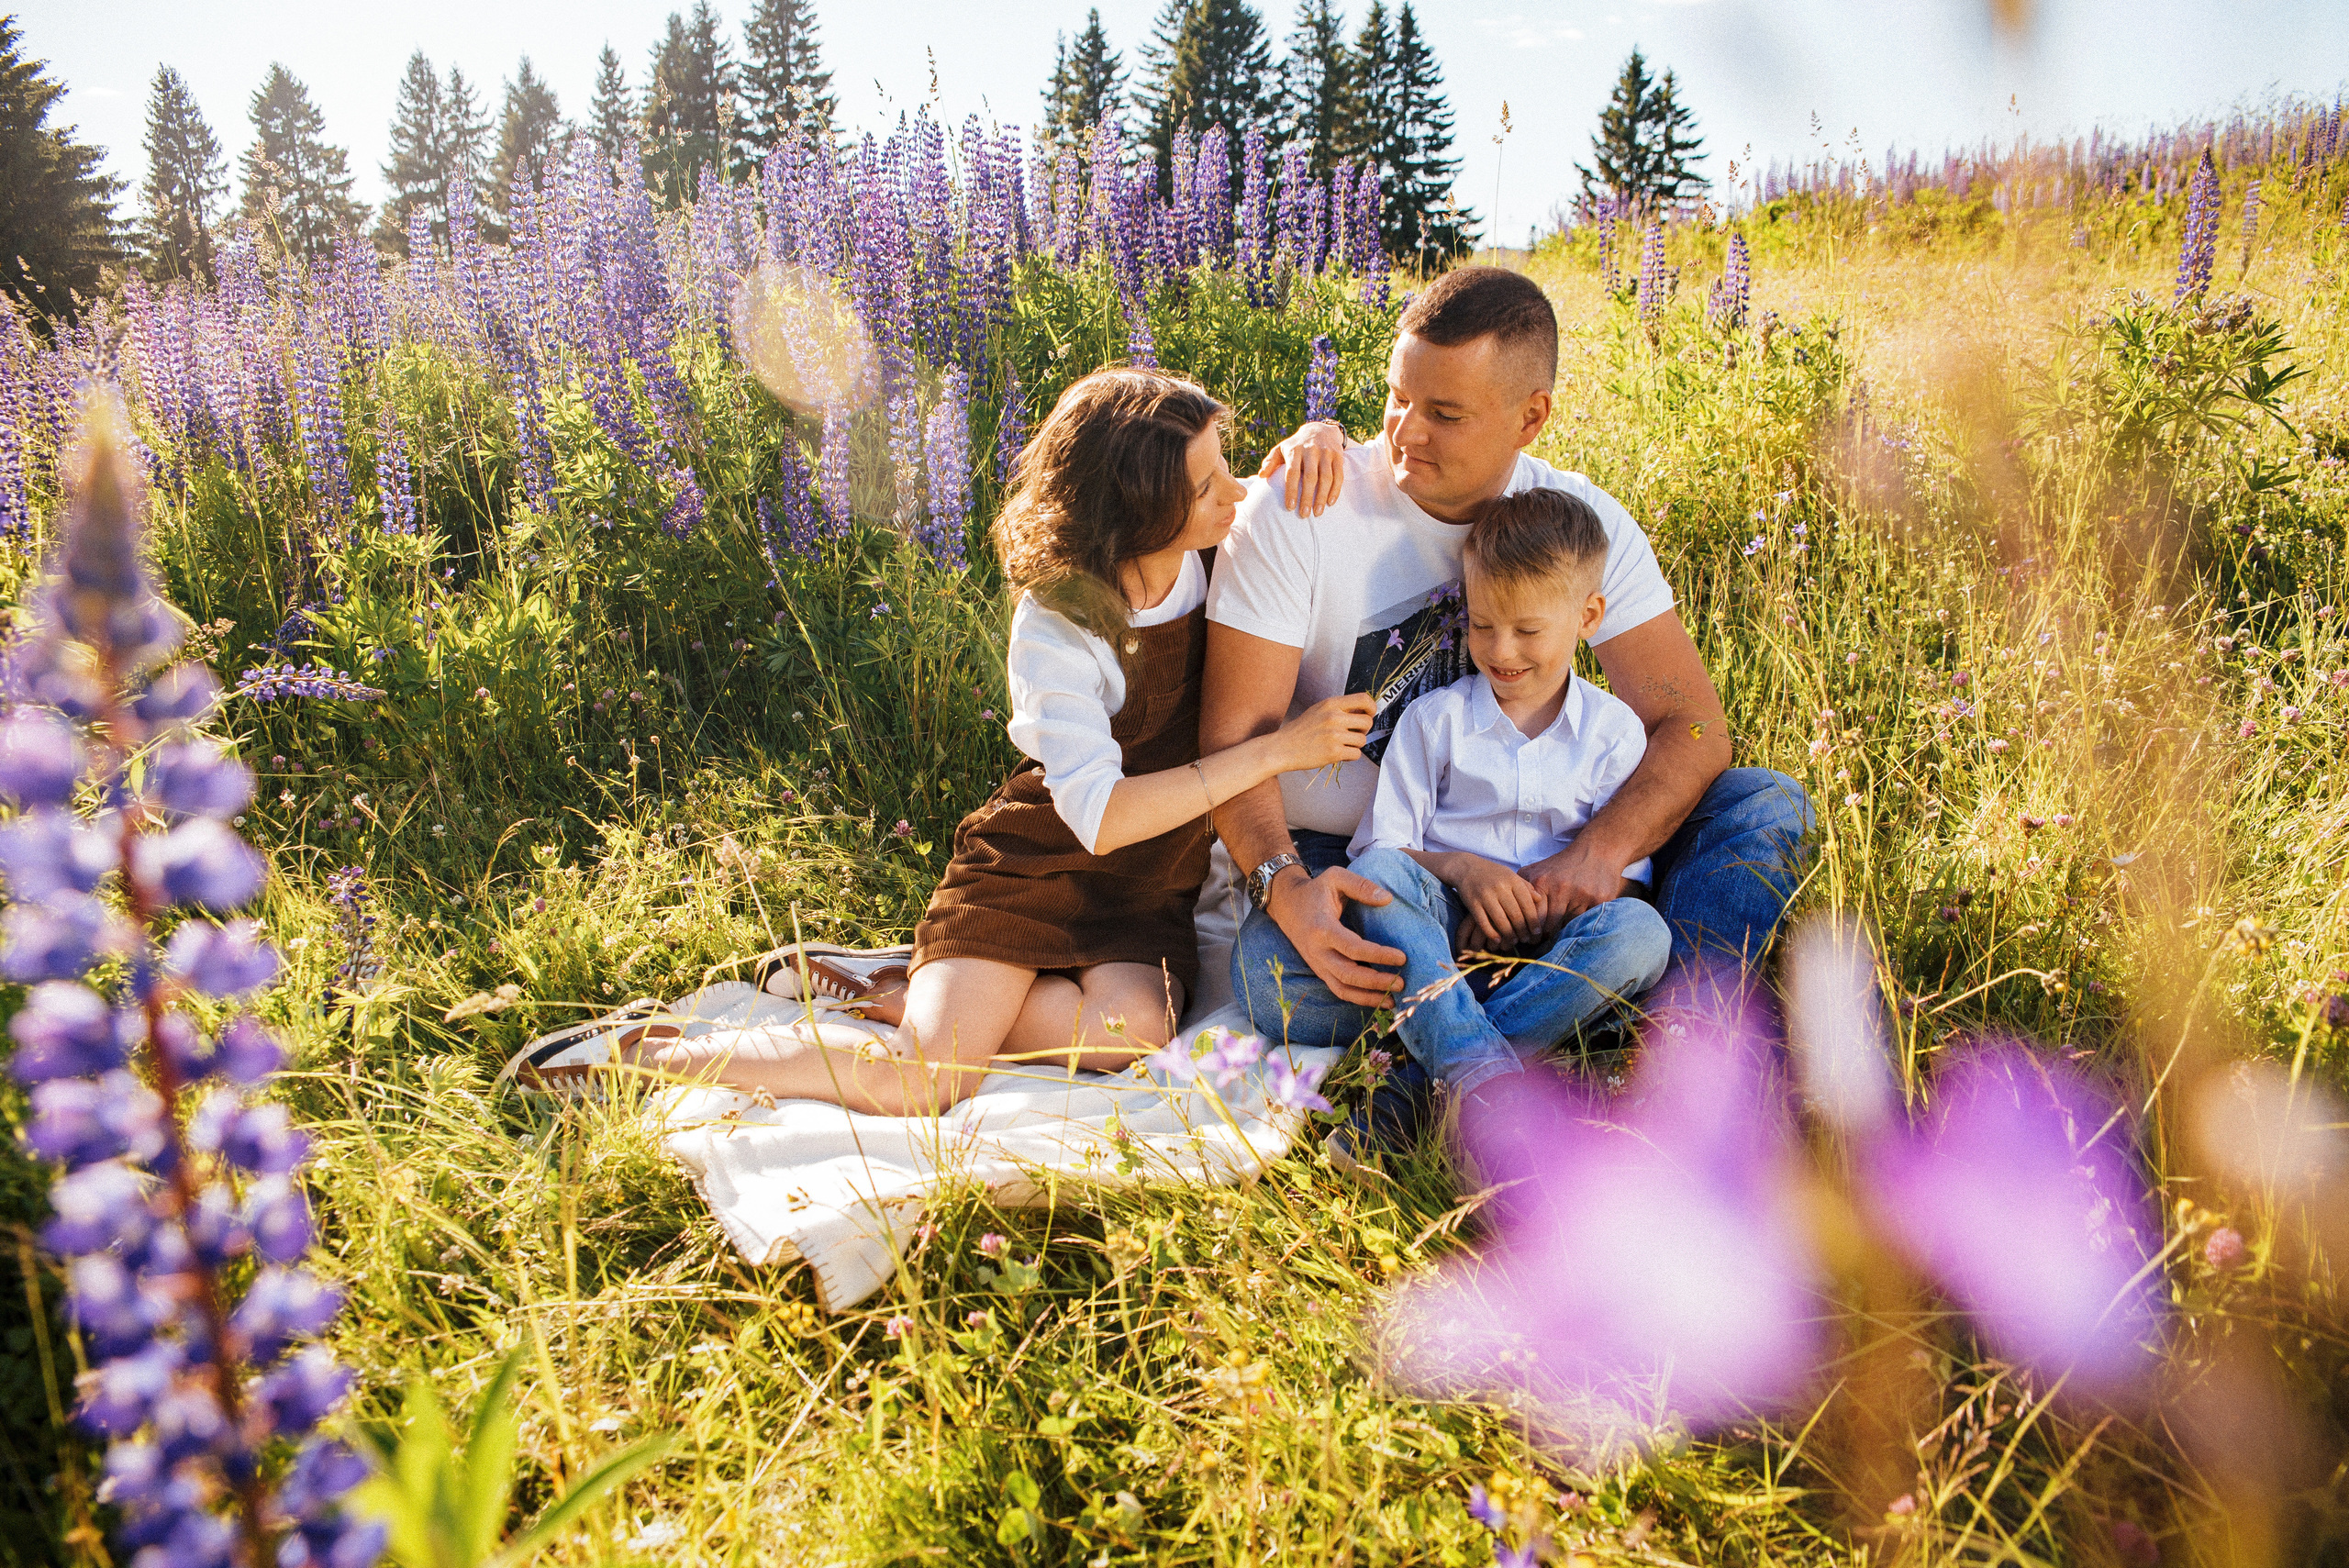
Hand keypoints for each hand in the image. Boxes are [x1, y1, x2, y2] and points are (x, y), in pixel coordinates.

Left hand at [1256, 420, 1347, 516]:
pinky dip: (1335, 490)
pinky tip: (1330, 502)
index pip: (1292, 472)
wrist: (1319, 430)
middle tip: (1304, 514)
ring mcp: (1326, 453)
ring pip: (1326, 477)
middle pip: (1310, 477)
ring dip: (1322, 496)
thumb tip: (1261, 476)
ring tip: (1317, 513)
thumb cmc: (1295, 446)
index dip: (1291, 490)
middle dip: (1307, 497)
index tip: (1290, 507)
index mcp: (1294, 450)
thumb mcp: (1280, 449)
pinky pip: (1338, 475)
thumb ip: (1270, 462)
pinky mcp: (1338, 456)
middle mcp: (1311, 450)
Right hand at [1266, 865, 1403, 1008]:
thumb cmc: (1315, 890)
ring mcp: (1316, 963)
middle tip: (1402, 982)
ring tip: (1393, 1000)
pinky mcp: (1318, 970)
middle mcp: (1317, 951)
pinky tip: (1377, 999)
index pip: (1353, 948)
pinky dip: (1357, 998)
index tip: (1402, 957)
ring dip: (1368, 997)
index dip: (1378, 955)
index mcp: (1322, 929)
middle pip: (1348, 975)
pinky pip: (1338, 989)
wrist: (1285, 904)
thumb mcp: (1335, 877)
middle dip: (1376, 982)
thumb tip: (1387, 899)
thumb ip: (1361, 885)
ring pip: (1342, 989)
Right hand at [1271, 692, 1372, 771]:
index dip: (1372, 707)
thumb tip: (1363, 711)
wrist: (1282, 748)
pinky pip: (1356, 754)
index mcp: (1331, 704)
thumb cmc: (1301, 730)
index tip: (1369, 714)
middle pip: (1367, 721)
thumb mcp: (1318, 710)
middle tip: (1354, 734)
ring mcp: (1335, 735)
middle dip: (1364, 730)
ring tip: (1342, 745)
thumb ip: (1339, 709)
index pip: (1364, 699)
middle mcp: (1334, 717)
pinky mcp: (1334, 752)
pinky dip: (1350, 756)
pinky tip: (1339, 754)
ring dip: (1355, 745)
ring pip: (1363, 740)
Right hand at [1443, 854, 1546, 948]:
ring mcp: (1485, 896)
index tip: (1537, 932)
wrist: (1466, 867)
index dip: (1533, 921)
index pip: (1527, 904)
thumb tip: (1540, 900)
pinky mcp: (1473, 904)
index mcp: (1512, 880)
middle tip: (1526, 939)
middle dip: (1523, 931)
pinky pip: (1484, 923)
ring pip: (1501, 921)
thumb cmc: (1493, 873)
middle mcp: (1500, 887)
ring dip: (1509, 935)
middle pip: (1515, 915)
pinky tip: (1498, 940)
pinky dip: (1492, 934)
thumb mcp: (1511, 875)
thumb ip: (1526, 887)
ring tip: (1513, 941)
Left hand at [1519, 838, 1635, 938]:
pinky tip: (1577, 925)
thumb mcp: (1537, 870)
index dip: (1530, 933)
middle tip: (1541, 943)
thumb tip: (1507, 910)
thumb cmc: (1563, 865)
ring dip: (1563, 933)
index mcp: (1542, 883)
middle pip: (1549, 927)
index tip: (1529, 940)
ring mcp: (1582, 895)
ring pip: (1569, 927)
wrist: (1597, 850)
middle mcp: (1561, 889)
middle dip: (1544, 938)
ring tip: (1558, 936)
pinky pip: (1586, 922)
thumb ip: (1522, 887)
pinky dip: (1581, 925)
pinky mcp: (1599, 899)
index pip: (1532, 918)